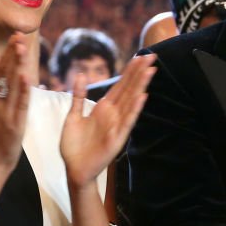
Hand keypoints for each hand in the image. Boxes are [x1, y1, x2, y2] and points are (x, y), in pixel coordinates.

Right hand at [0, 33, 31, 170]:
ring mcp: (4, 113)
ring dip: (17, 65)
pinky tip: (27, 76)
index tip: (13, 38)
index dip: (6, 54)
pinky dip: (23, 90)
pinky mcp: (14, 124)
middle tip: (18, 35)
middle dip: (12, 54)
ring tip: (22, 48)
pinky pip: (20, 104)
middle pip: (3, 74)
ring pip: (11, 85)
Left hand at [61, 54, 155, 187]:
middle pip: (129, 89)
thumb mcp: (73, 116)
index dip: (129, 71)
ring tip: (151, 70)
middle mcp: (113, 115)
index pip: (120, 85)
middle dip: (139, 73)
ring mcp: (117, 126)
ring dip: (141, 86)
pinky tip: (143, 97)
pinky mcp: (117, 138)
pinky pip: (127, 122)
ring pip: (131, 102)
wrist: (73, 169)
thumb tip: (82, 74)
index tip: (140, 56)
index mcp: (103, 108)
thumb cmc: (74, 145)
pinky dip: (135, 110)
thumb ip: (78, 96)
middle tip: (152, 55)